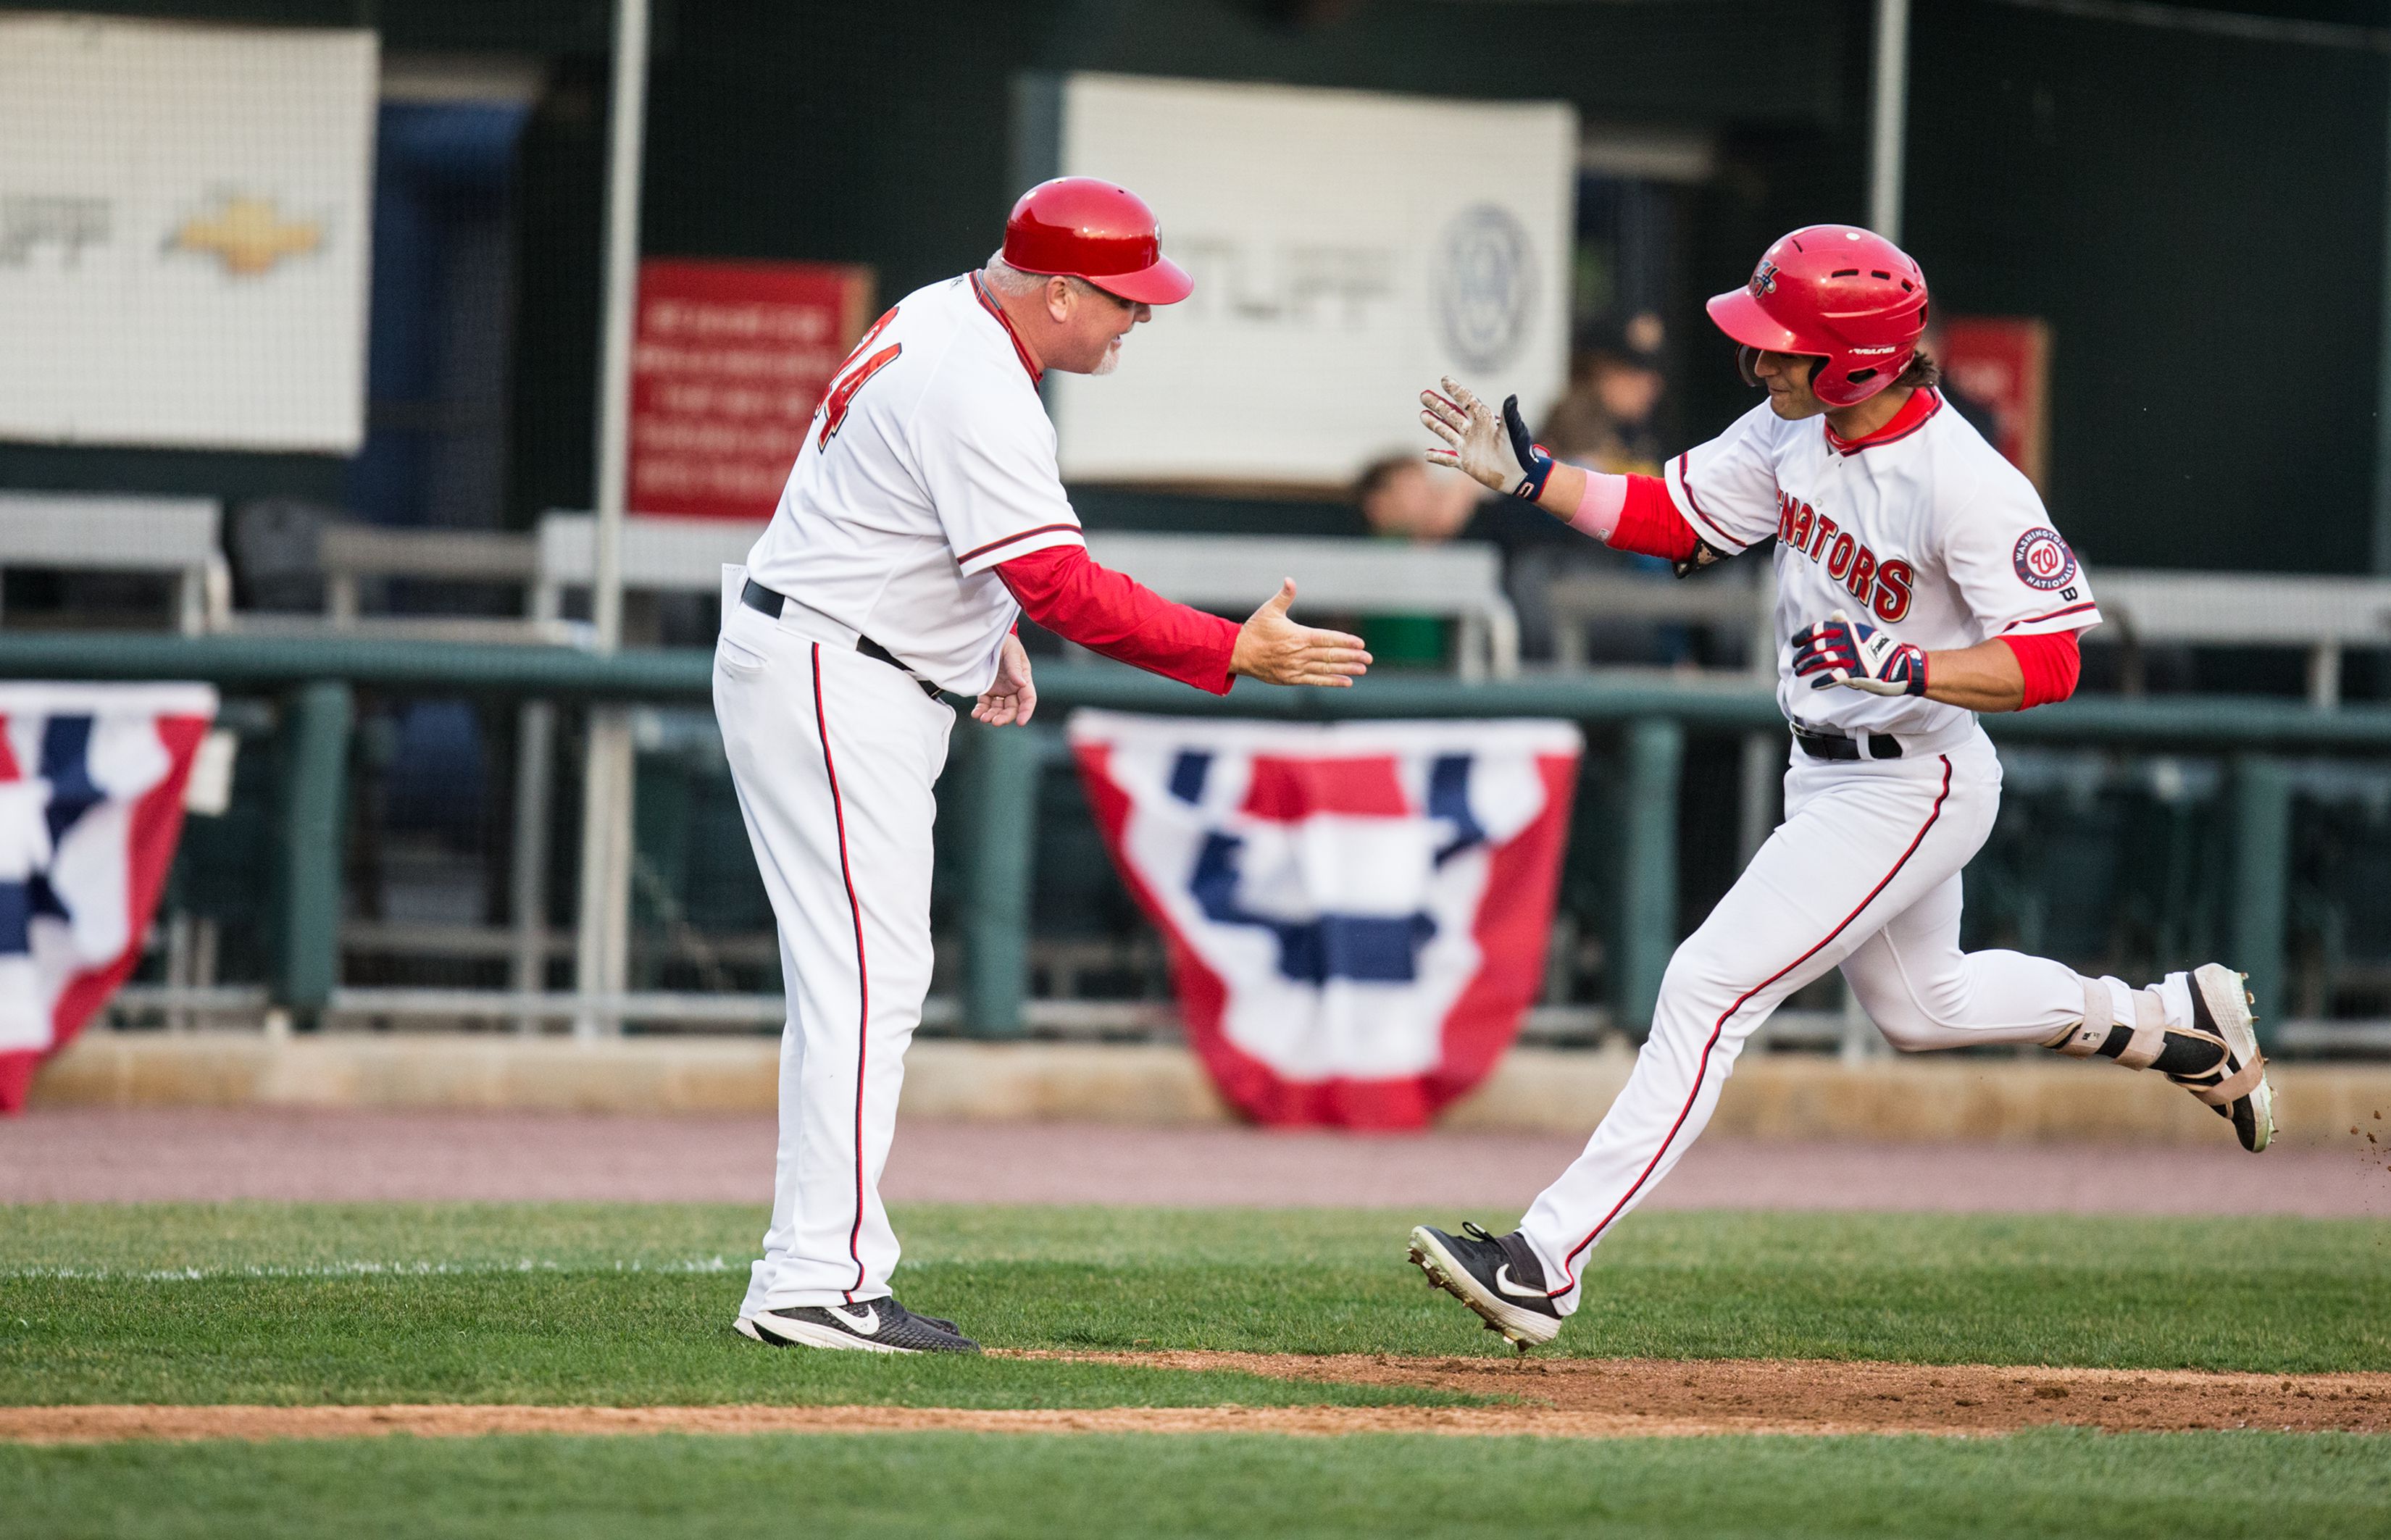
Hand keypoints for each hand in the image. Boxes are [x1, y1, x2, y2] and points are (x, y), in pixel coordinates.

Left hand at [972, 632, 1037, 723]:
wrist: (988, 638)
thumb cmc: (1004, 641)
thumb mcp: (1011, 650)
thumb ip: (1015, 667)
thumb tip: (1021, 683)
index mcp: (1024, 678)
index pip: (1028, 698)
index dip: (1026, 711)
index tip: (1021, 722)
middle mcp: (1013, 688)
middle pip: (1013, 708)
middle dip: (1005, 717)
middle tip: (996, 721)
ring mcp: (1000, 690)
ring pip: (999, 709)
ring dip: (992, 716)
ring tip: (984, 718)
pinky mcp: (987, 690)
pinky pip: (985, 704)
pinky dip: (981, 710)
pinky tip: (976, 714)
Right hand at [1230, 579, 1371, 687]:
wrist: (1238, 653)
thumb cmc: (1255, 630)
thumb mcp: (1269, 610)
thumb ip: (1284, 596)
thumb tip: (1290, 580)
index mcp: (1297, 636)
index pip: (1327, 639)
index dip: (1345, 641)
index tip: (1360, 644)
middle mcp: (1299, 653)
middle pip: (1330, 655)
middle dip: (1352, 657)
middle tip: (1369, 658)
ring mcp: (1296, 668)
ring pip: (1326, 668)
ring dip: (1346, 669)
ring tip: (1362, 670)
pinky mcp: (1291, 679)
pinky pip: (1315, 681)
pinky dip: (1331, 681)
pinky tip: (1346, 681)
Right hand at [1419, 376, 1553, 500]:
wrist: (1520, 474)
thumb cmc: (1519, 450)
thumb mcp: (1514, 430)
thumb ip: (1510, 414)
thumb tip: (1512, 397)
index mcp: (1484, 420)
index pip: (1466, 401)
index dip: (1455, 390)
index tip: (1444, 380)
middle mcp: (1474, 431)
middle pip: (1451, 414)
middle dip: (1438, 404)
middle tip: (1423, 395)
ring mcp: (1468, 447)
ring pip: (1447, 432)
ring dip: (1435, 424)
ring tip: (1422, 414)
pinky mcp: (1466, 463)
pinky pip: (1448, 459)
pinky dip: (1437, 457)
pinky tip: (1427, 454)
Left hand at [1790, 609, 1928, 696]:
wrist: (1903, 666)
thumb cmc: (1881, 651)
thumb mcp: (1864, 633)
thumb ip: (1847, 625)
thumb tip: (1835, 612)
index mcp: (1849, 630)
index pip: (1820, 629)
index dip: (1804, 635)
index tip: (1794, 642)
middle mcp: (1849, 641)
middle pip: (1817, 646)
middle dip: (1803, 655)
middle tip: (1795, 663)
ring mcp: (1853, 657)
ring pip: (1822, 661)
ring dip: (1808, 667)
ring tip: (1800, 672)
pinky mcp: (1857, 673)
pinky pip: (1834, 676)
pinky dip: (1822, 681)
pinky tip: (1815, 685)